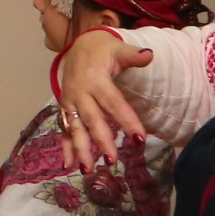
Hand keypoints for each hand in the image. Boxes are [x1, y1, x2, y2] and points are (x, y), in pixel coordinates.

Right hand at [56, 29, 155, 169]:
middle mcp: (80, 93)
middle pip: (92, 119)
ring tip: (88, 169)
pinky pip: (64, 129)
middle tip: (113, 160)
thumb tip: (150, 54)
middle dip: (101, 140)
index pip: (113, 103)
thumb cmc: (101, 51)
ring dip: (81, 149)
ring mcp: (70, 103)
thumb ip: (132, 55)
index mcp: (95, 79)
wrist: (77, 46)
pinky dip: (65, 147)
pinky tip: (68, 164)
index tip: (139, 139)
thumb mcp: (118, 49)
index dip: (126, 120)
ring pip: (75, 128)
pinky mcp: (65, 109)